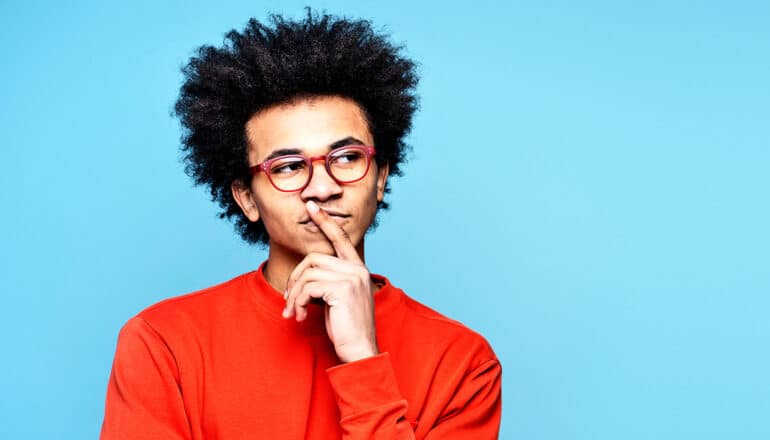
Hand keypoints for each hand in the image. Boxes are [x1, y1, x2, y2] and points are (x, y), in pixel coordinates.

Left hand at [283, 200, 378, 362]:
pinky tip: (301, 316)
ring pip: (307, 274)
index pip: (340, 239)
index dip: (325, 222)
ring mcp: (351, 278)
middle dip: (295, 279)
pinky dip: (299, 302)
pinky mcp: (342, 289)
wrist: (360, 351)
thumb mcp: (338, 300)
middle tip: (290, 301)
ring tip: (294, 313)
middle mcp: (357, 269)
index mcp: (358, 269)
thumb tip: (304, 277)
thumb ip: (328, 282)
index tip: (312, 207)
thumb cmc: (347, 329)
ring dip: (294, 295)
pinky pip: (308, 286)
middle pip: (313, 258)